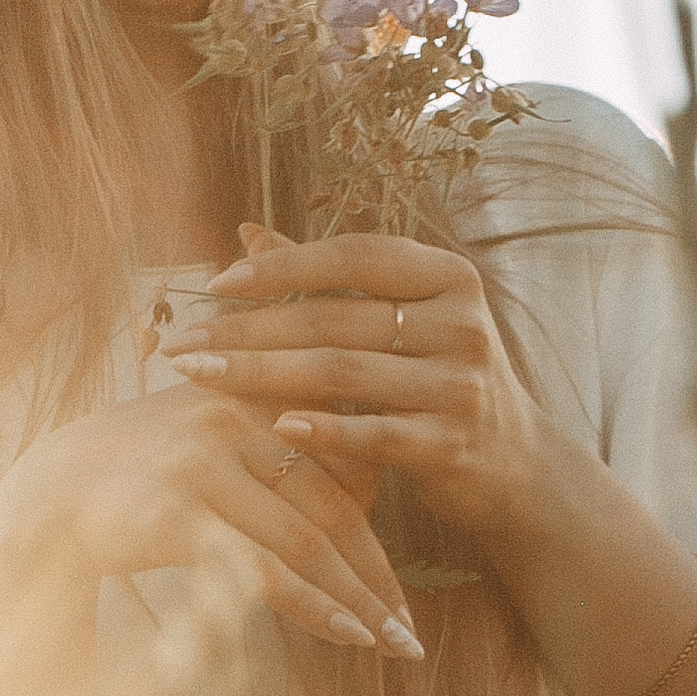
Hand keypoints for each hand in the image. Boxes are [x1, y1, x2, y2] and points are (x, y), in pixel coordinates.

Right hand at [0, 381, 424, 659]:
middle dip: (379, 573)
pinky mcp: (177, 512)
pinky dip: (313, 606)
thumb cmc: (143, 473)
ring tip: (390, 643)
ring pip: (307, 539)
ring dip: (357, 599)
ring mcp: (204, 463)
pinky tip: (345, 636)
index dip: (386, 521)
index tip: (405, 577)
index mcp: (252, 391)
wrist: (48, 493)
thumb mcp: (213, 435)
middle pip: (333, 502)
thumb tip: (369, 481)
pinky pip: (265, 568)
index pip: (343, 459)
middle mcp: (232, 417)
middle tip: (411, 628)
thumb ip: (279, 443)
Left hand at [160, 228, 559, 549]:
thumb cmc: (437, 374)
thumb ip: (328, 278)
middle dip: (249, 328)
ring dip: (261, 374)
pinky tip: (273, 427)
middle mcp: (461, 324)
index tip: (216, 283)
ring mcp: (460, 385)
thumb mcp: (400, 317)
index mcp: (447, 277)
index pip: (355, 256)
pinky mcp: (451, 445)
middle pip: (335, 318)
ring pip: (343, 372)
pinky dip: (323, 429)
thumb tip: (245, 231)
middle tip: (182, 340)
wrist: (514, 463)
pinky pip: (374, 435)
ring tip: (200, 377)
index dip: (283, 265)